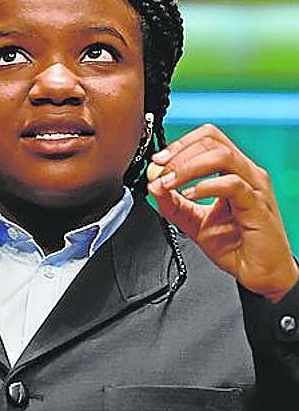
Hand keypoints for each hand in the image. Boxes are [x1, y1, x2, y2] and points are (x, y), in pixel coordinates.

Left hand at [148, 123, 298, 301]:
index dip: (180, 144)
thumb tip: (153, 186)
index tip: (158, 160)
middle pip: (213, 142)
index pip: (209, 139)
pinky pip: (232, 185)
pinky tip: (190, 195)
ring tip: (169, 183)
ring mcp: (254, 187)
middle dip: (179, 153)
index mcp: (234, 172)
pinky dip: (206, 187)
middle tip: (160, 171)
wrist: (258, 271)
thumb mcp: (194, 222)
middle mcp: (247, 174)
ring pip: (222, 156)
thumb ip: (173, 205)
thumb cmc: (235, 244)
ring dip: (188, 167)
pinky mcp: (257, 205)